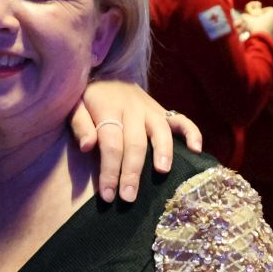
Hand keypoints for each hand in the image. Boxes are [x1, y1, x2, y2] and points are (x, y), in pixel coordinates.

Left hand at [71, 81, 201, 202]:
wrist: (105, 74)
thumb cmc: (89, 99)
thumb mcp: (75, 108)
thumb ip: (81, 126)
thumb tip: (87, 146)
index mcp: (109, 110)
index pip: (111, 145)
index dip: (110, 171)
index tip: (108, 195)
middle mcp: (133, 110)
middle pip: (135, 144)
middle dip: (132, 173)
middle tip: (129, 197)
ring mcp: (150, 110)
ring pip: (161, 132)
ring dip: (163, 153)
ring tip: (161, 173)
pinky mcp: (162, 111)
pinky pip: (182, 120)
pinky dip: (192, 133)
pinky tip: (196, 150)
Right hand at [244, 6, 272, 44]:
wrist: (262, 43)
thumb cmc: (255, 28)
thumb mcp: (247, 20)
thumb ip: (246, 16)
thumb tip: (244, 15)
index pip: (268, 9)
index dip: (262, 11)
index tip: (257, 15)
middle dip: (268, 18)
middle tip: (261, 22)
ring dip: (271, 26)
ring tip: (263, 30)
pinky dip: (272, 34)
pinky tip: (265, 36)